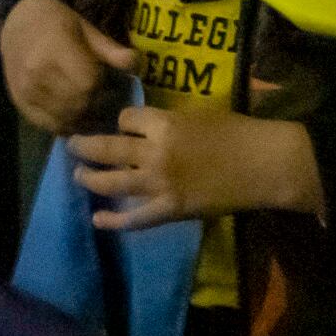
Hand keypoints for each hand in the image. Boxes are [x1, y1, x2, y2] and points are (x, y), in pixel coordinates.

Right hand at [0, 0, 137, 138]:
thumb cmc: (58, 23)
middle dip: (96, 105)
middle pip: (78, 104)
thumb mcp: (87, 28)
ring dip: (84, 119)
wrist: (19, 24)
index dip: (104, 87)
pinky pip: (49, 126)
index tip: (110, 83)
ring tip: (94, 110)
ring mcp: (26, 93)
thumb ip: (111, 50)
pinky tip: (77, 117)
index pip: (88, 83)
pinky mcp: (20, 105)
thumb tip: (137, 67)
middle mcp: (37, 75)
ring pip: (65, 119)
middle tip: (105, 100)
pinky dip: (67, 126)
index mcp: (55, 51)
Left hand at [70, 105, 323, 232]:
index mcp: (165, 123)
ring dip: (91, 179)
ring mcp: (160, 184)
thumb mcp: (199, 114)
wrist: (263, 164)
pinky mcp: (170, 210)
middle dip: (85, 146)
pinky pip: (136, 219)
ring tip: (77, 175)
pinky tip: (98, 219)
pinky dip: (115, 221)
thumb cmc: (238, 131)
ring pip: (113, 183)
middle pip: (108, 148)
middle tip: (72, 144)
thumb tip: (146, 127)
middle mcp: (155, 153)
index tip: (122, 124)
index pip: (126, 118)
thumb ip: (169, 121)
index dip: (122, 120)